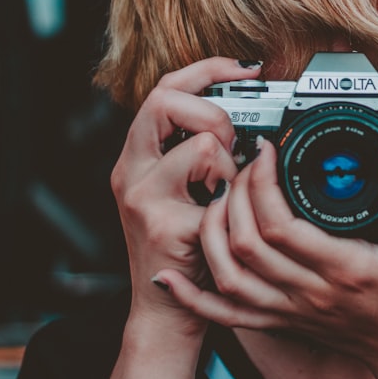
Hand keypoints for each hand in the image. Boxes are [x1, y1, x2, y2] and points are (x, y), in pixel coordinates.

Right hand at [110, 57, 259, 332]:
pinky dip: (234, 199)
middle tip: (230, 145)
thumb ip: (196, 149)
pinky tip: (225, 217)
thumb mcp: (182, 189)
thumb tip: (244, 112)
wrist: (166, 310)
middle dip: (214, 114)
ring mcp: (144, 198)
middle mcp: (131, 171)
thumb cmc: (185, 246)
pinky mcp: (165, 226)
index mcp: (138, 155)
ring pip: (201, 143)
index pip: (165, 88)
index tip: (246, 68)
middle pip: (166, 100)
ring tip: (227, 190)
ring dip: (230, 163)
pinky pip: (219, 191)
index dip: (207, 68)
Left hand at [153, 125, 377, 378]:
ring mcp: (291, 310)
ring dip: (212, 233)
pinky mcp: (280, 321)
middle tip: (243, 163)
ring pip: (228, 277)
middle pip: (246, 245)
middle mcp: (310, 292)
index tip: (266, 150)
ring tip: (219, 196)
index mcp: (344, 267)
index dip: (263, 182)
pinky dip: (192, 295)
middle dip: (236, 194)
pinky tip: (172, 275)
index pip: (282, 226)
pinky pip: (225, 313)